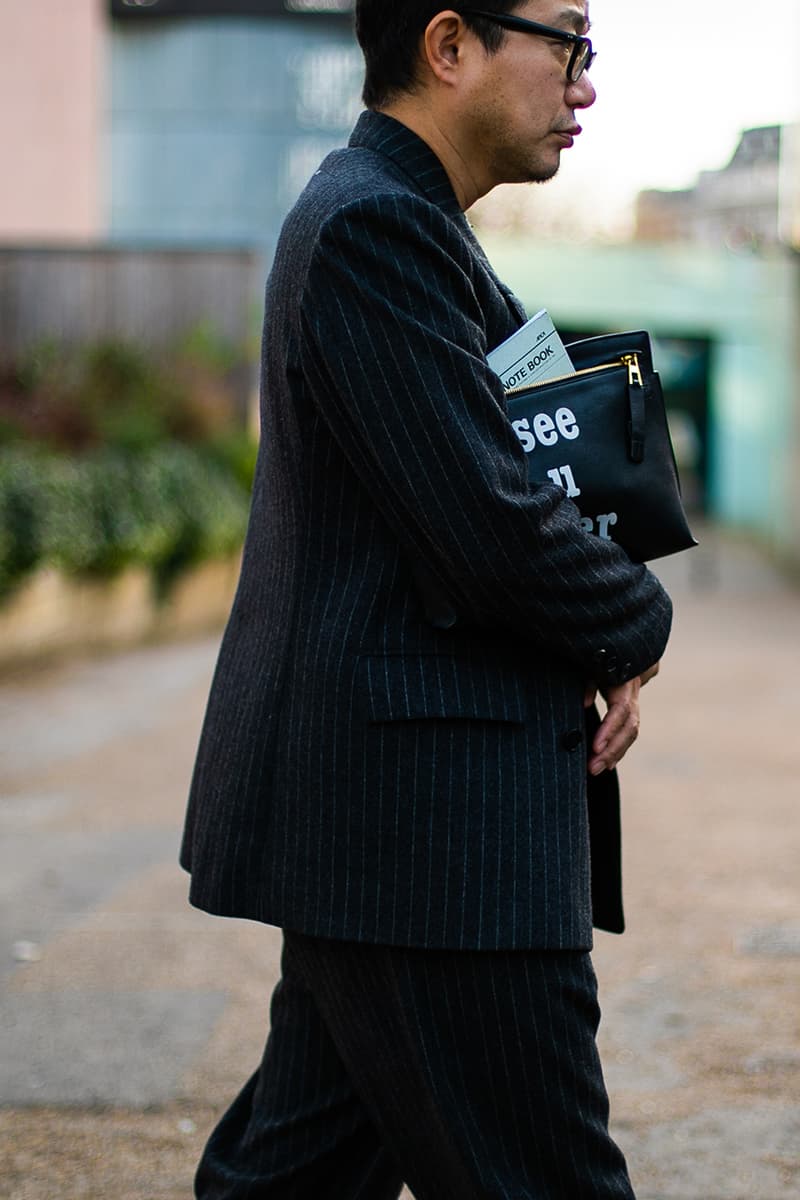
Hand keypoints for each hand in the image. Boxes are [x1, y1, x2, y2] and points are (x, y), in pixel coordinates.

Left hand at [584, 658, 661, 774]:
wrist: (619, 643)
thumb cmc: (596, 651)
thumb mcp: (589, 661)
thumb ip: (587, 679)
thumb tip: (583, 703)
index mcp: (624, 680)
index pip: (621, 710)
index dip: (609, 729)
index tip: (595, 748)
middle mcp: (632, 693)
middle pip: (629, 727)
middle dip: (611, 750)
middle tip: (592, 767)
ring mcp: (633, 701)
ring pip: (630, 732)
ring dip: (614, 753)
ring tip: (595, 769)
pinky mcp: (628, 707)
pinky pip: (626, 731)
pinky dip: (616, 747)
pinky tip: (605, 763)